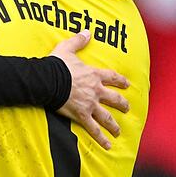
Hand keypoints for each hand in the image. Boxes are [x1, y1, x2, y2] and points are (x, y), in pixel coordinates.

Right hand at [50, 30, 129, 149]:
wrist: (48, 80)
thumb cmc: (56, 65)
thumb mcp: (67, 48)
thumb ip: (78, 41)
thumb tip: (87, 31)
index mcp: (93, 74)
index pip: (112, 77)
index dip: (120, 81)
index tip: (127, 84)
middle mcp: (95, 90)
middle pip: (114, 98)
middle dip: (121, 104)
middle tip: (127, 108)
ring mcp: (90, 104)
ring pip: (106, 116)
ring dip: (113, 125)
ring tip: (118, 131)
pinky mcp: (81, 115)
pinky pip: (94, 129)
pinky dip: (101, 138)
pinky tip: (108, 145)